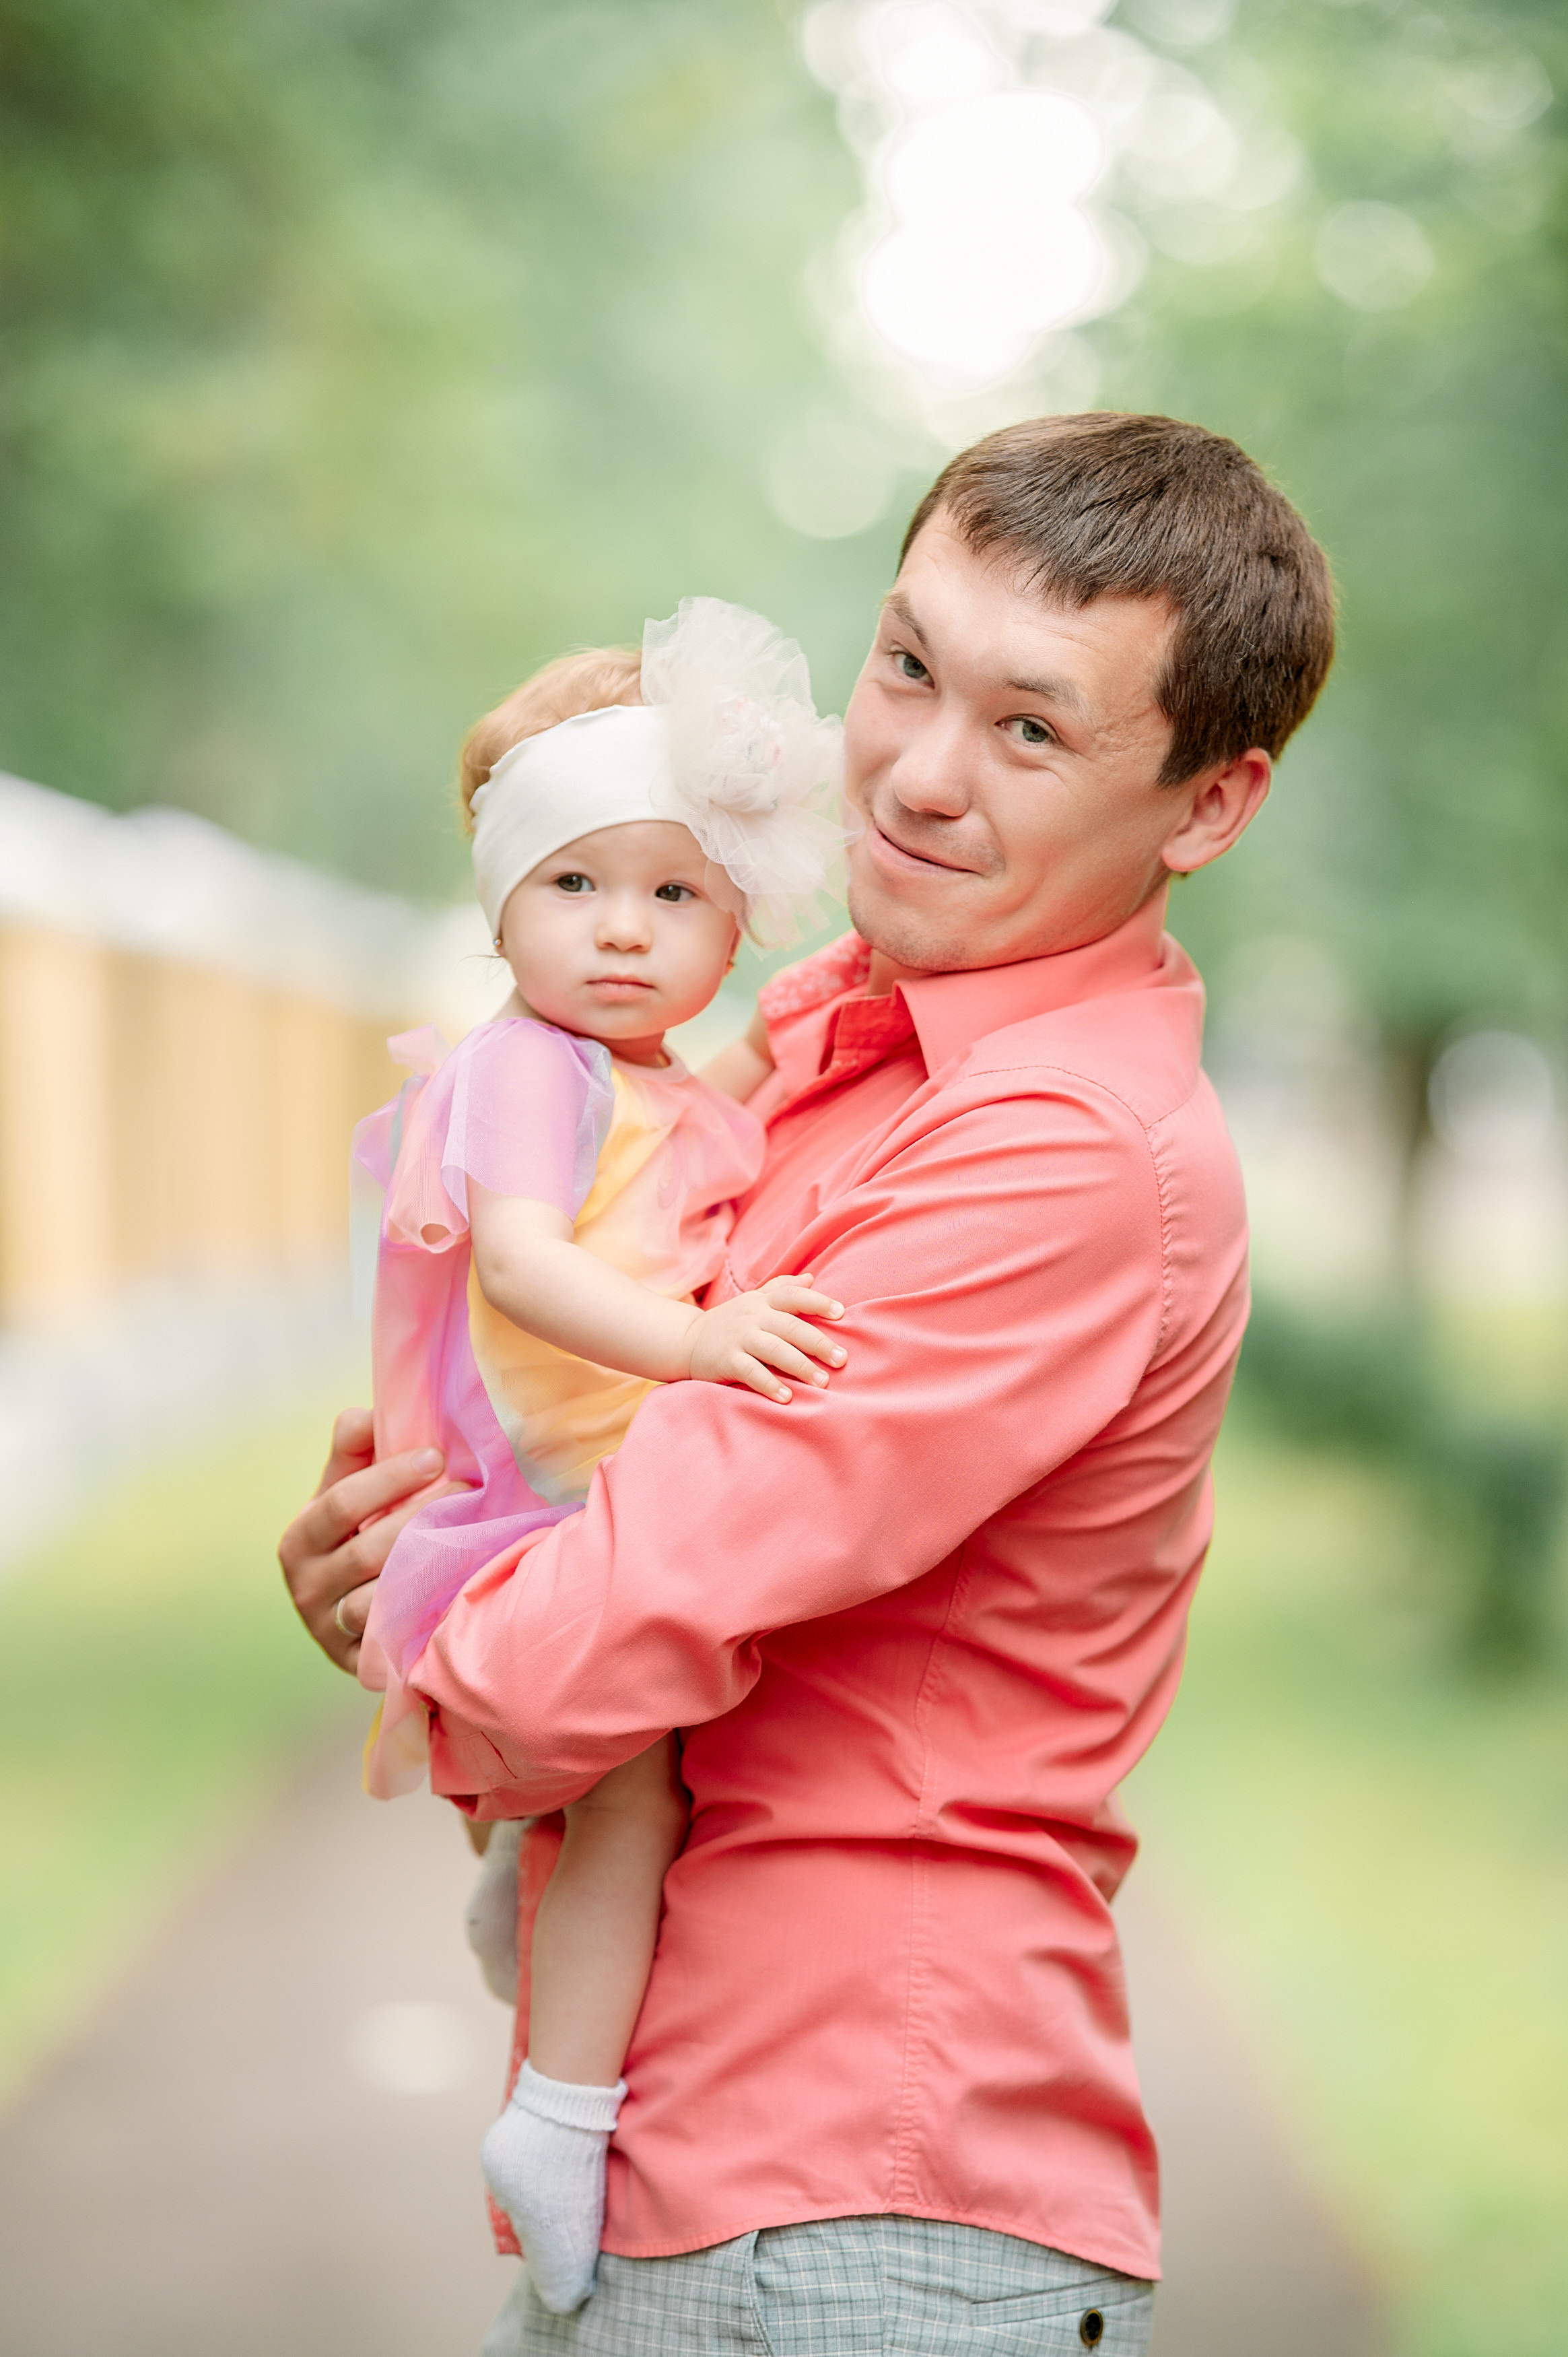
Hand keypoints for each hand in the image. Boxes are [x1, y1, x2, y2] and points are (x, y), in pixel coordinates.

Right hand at [277, 1408, 458, 1671]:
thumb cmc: (357, 1534)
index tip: (436, 1456)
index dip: (389, 1477)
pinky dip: (429, 1609)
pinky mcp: (362, 1663)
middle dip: (421, 1517)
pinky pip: (399, 1636)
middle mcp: (307, 1590)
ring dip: (430, 1564)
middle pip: (368, 1551)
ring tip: (473, 1531)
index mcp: (299, 1540)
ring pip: (383, 1599)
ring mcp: (334, 1631)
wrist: (353, 1609)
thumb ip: (352, 1452)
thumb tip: (363, 1414)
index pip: (341, 1503)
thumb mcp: (345, 1492)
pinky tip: (462, 1581)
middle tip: (468, 1489)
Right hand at [684, 1274, 845, 1404]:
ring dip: (800, 1366)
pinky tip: (787, 1397)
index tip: (841, 1313)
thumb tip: (811, 1278)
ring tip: (822, 1382)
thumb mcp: (753, 1300)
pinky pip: (750, 1372)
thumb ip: (781, 1288)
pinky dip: (769, 1384)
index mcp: (763, 1302)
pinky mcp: (726, 1360)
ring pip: (774, 1350)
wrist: (686, 1341)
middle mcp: (753, 1317)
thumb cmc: (730, 1322)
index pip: (793, 1296)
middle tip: (841, 1359)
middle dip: (818, 1343)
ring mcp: (739, 1338)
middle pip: (790, 1326)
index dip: (818, 1302)